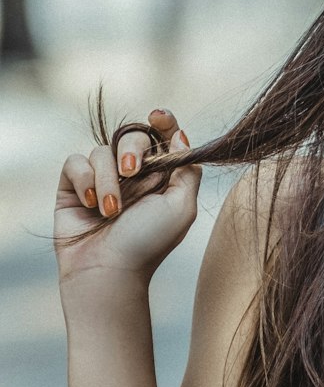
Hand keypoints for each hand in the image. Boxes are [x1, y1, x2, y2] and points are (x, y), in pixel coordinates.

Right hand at [54, 106, 201, 289]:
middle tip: (130, 172)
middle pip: (132, 137)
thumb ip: (187, 170)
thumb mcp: (181, 207)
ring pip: (102, 150)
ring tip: (110, 211)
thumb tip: (181, 137)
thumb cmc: (148, 242)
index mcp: (161, 178)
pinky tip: (91, 204)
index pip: (162, 138)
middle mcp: (132, 175)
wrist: (109, 270)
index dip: (163, 122)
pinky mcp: (74, 186)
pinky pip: (75, 161)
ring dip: (108, 179)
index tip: (158, 116)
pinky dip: (84, 180)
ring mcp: (102, 179)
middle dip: (132, 151)